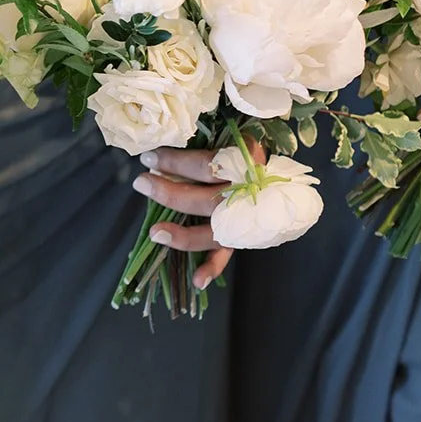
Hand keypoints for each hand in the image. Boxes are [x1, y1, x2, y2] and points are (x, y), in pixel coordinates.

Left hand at [131, 141, 263, 289]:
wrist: (279, 176)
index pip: (209, 164)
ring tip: (155, 233)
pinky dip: (212, 268)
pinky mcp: (242, 236)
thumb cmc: (239, 153)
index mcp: (248, 162)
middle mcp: (250, 194)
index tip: (149, 157)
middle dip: (170, 193)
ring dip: (184, 236)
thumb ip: (199, 146)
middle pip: (208, 199)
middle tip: (141, 182)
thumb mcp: (225, 140)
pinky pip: (227, 254)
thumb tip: (155, 154)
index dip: (177, 162)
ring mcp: (247, 219)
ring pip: (215, 231)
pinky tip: (196, 281)